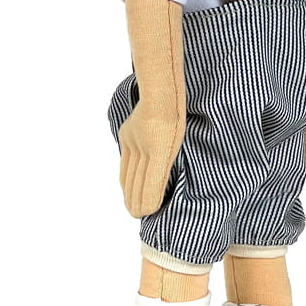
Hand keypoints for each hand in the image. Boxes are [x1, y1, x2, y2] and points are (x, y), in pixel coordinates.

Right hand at [118, 102, 184, 216]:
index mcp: (162, 150)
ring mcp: (134, 141)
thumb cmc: (178, 112)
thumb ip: (170, 162)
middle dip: (137, 202)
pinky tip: (125, 187)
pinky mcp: (127, 135)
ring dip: (129, 193)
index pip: (152, 184)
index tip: (147, 213)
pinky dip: (125, 178)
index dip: (148, 201)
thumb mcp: (181, 139)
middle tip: (138, 215)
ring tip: (131, 207)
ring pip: (129, 174)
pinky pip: (125, 162)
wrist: (161, 90)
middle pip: (138, 182)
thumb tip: (163, 183)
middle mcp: (146, 147)